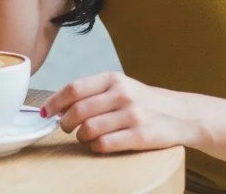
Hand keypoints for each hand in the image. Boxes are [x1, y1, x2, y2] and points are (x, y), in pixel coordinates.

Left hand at [43, 72, 196, 153]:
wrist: (180, 114)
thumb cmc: (141, 101)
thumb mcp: (119, 86)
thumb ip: (91, 92)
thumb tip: (57, 105)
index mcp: (113, 78)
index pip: (74, 88)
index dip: (54, 102)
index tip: (45, 112)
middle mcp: (122, 94)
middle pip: (78, 111)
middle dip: (65, 123)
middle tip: (66, 127)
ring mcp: (132, 114)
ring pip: (88, 129)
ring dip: (81, 136)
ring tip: (85, 136)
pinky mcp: (140, 135)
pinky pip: (104, 144)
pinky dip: (95, 147)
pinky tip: (99, 144)